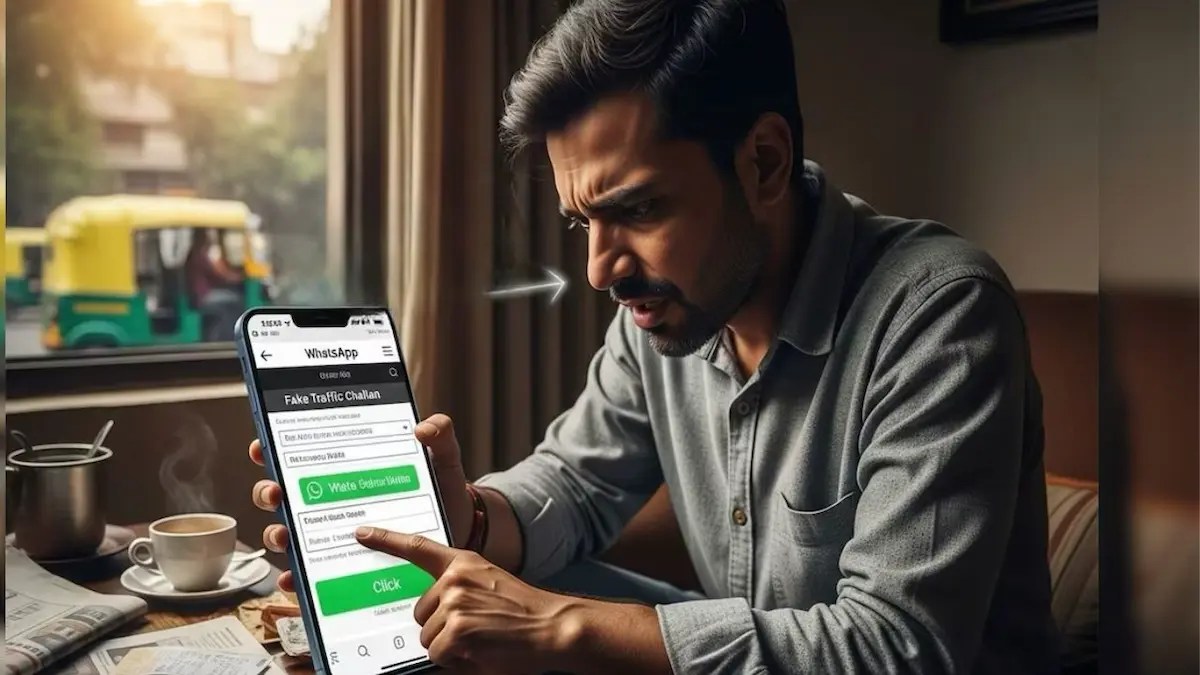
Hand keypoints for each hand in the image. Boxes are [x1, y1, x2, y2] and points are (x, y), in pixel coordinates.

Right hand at [248, 414, 474, 591]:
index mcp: (348, 469)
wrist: (460, 533)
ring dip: (278, 535)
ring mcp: (334, 535)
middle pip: (282, 494)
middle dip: (269, 492)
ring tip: (287, 536)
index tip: (263, 449)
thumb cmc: (442, 493)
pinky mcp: (342, 567)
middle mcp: (332, 501)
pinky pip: (309, 576)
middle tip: (278, 492)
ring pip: (287, 534)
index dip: (273, 449)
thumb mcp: (442, 461)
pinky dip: (296, 579)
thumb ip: (439, 437)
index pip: (301, 454)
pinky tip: (295, 579)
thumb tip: (423, 428)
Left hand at [355, 526, 583, 673]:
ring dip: (450, 646)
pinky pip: (438, 654)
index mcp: (463, 563)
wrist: (553, 627)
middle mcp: (454, 579)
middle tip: (475, 628)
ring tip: (483, 639)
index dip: (386, 540)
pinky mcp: (454, 630)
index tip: (362, 533)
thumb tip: (429, 609)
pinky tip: (482, 650)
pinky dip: (457, 659)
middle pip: (420, 613)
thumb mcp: (490, 585)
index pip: (417, 548)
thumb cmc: (524, 612)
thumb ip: (459, 589)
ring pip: (427, 637)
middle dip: (440, 627)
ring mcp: (453, 604)